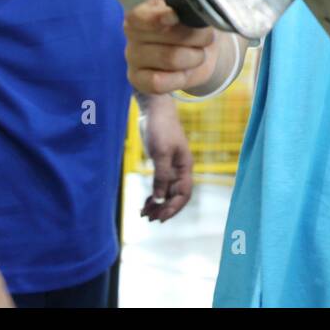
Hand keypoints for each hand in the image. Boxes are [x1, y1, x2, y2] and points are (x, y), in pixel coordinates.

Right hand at [124, 0, 219, 95]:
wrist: (201, 49)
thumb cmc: (193, 25)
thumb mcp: (192, 12)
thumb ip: (186, 11)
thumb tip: (180, 16)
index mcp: (142, 10)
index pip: (140, 15)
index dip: (158, 17)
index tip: (175, 17)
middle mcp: (132, 32)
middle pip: (167, 35)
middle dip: (196, 37)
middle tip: (206, 37)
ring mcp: (132, 57)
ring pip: (170, 59)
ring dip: (194, 57)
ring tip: (197, 54)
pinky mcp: (137, 79)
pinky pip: (159, 83)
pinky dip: (180, 78)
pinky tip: (184, 72)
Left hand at [140, 94, 193, 221]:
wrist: (155, 110)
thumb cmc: (161, 128)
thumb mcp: (160, 152)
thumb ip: (161, 176)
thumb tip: (160, 198)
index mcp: (185, 167)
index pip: (184, 193)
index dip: (174, 207)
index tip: (161, 217)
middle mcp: (180, 170)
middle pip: (175, 196)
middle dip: (164, 209)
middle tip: (149, 218)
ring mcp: (170, 167)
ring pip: (167, 192)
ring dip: (157, 204)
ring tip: (144, 215)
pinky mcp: (161, 164)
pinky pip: (160, 185)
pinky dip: (154, 195)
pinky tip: (145, 203)